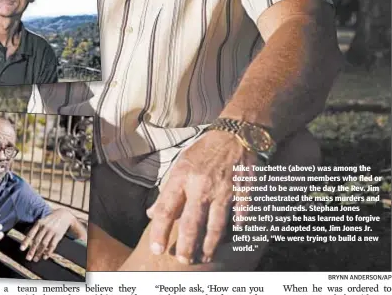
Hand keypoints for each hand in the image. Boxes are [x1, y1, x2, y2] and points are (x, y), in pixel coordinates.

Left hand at [20, 209, 74, 261]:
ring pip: (44, 244)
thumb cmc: (51, 219)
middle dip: (32, 250)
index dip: (26, 242)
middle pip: (37, 241)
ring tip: (35, 259)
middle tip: (28, 258)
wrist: (65, 215)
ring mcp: (52, 231)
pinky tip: (45, 256)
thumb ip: (36, 229)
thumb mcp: (43, 220)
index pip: (31, 234)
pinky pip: (52, 245)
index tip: (22, 249)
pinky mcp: (58, 235)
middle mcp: (45, 227)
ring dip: (39, 253)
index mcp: (39, 223)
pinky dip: (48, 252)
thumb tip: (28, 241)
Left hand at [146, 130, 259, 264]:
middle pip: (192, 223)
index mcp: (182, 177)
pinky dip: (236, 229)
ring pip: (216, 225)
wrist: (234, 134)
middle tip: (183, 261)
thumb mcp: (180, 165)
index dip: (160, 232)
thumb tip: (152, 214)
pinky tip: (232, 238)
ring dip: (210, 245)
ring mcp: (223, 189)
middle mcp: (201, 185)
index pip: (166, 209)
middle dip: (186, 246)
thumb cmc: (204, 151)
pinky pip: (240, 215)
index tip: (157, 248)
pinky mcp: (242, 190)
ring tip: (205, 256)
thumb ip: (167, 191)